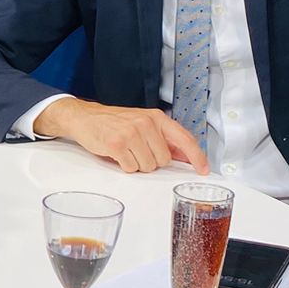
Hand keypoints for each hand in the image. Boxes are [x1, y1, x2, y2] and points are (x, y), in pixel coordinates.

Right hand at [35, 97, 208, 174]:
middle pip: (163, 160)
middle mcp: (146, 123)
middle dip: (151, 161)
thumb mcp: (143, 124)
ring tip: (126, 151)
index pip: (184, 138)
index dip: (197, 157)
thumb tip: (185, 156)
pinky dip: (124, 166)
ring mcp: (131, 133)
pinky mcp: (117, 144)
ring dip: (137, 164)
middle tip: (137, 151)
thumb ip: (164, 139)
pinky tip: (117, 154)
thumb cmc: (114, 122)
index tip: (203, 170)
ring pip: (148, 166)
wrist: (85, 117)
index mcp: (157, 117)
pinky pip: (131, 168)